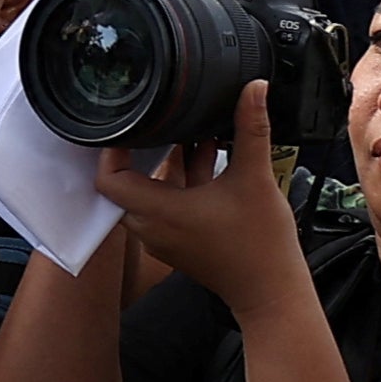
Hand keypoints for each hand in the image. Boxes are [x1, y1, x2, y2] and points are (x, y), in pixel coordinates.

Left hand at [87, 80, 311, 313]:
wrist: (271, 292)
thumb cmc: (260, 245)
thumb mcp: (254, 177)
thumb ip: (251, 129)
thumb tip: (253, 89)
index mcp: (159, 213)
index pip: (109, 180)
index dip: (110, 151)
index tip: (125, 128)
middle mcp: (153, 229)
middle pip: (126, 184)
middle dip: (139, 153)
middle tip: (153, 125)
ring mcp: (165, 239)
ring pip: (150, 194)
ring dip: (165, 166)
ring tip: (187, 134)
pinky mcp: (180, 242)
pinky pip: (167, 206)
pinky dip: (179, 184)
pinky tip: (207, 158)